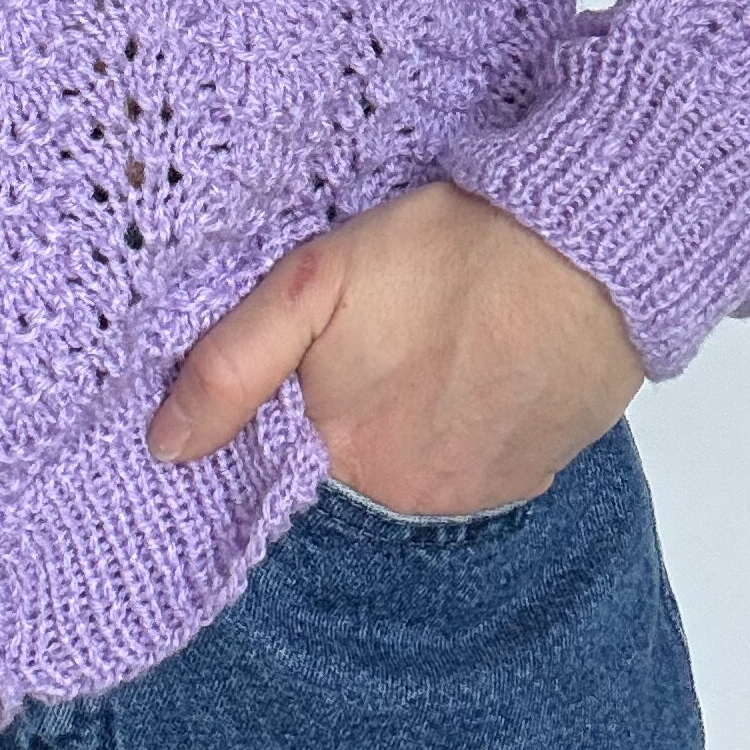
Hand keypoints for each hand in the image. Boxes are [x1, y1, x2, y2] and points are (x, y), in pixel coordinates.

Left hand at [144, 179, 644, 517]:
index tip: (300, 367)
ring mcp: (475, 494)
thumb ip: (229, 366)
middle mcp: (407, 498)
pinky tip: (471, 370)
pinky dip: (461, 428)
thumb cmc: (447, 252)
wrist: (586, 250)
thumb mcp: (312, 281)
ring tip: (425, 353)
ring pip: (409, 468)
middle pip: (345, 466)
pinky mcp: (529, 476)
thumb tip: (164, 446)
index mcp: (344, 455)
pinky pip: (470, 467)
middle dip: (348, 413)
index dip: (279, 413)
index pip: (278, 462)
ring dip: (406, 424)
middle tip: (372, 343)